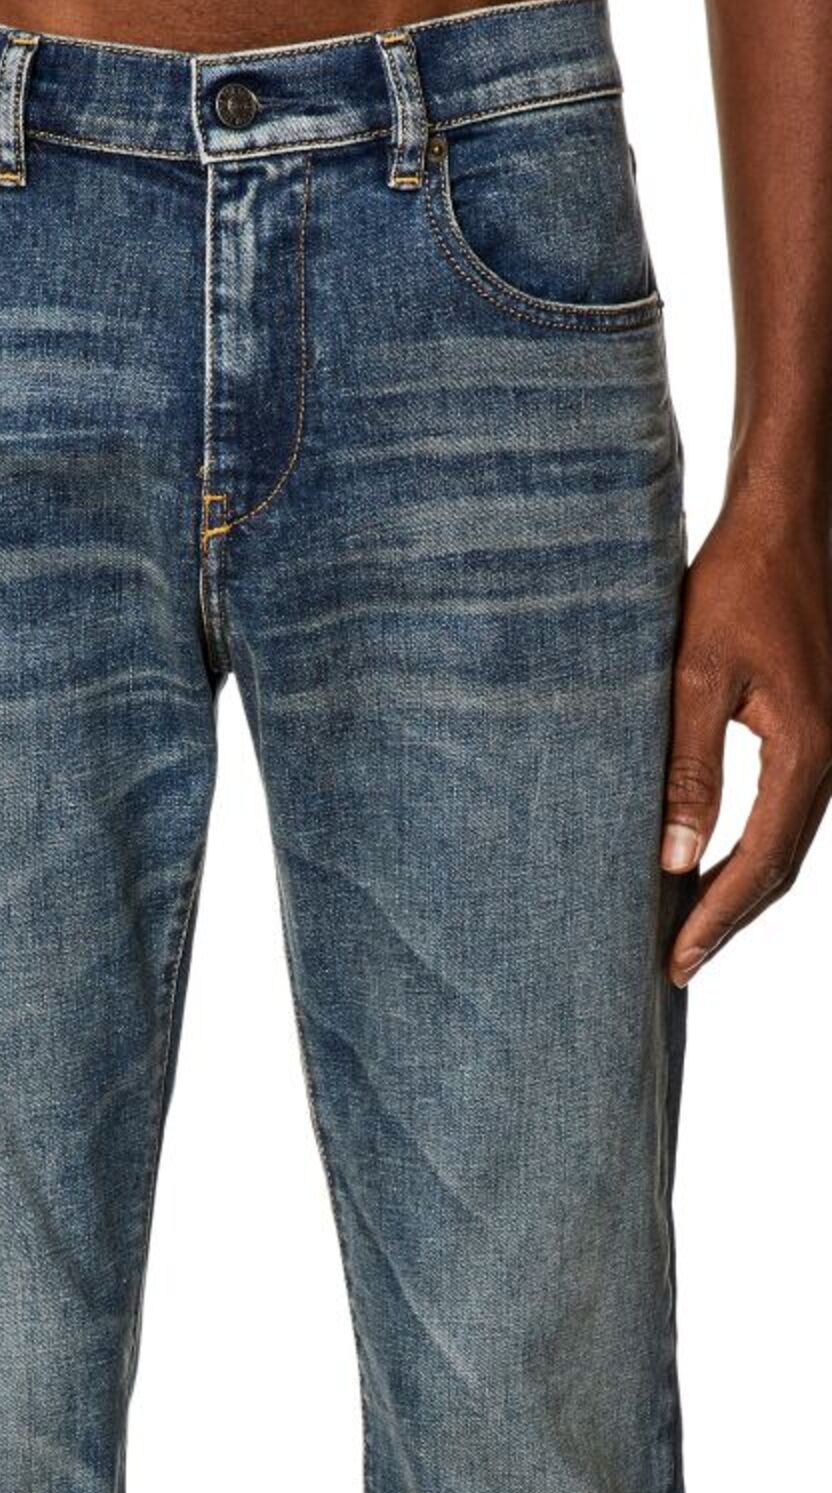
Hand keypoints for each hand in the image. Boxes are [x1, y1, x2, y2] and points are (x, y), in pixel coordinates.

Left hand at [661, 495, 831, 984]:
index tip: (676, 961)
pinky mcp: (819, 730)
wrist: (787, 526)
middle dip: (728, 919)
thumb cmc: (735, 588)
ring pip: (788, 843)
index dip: (715, 917)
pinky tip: (714, 860)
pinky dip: (753, 847)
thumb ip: (688, 769)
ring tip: (689, 928)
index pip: (758, 862)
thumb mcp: (693, 677)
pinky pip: (790, 810)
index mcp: (806, 753)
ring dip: (741, 888)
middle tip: (677, 965)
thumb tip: (674, 857)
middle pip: (781, 867)